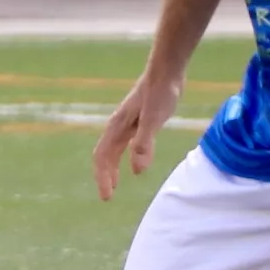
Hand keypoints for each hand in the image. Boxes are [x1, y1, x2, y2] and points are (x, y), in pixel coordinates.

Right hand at [92, 75, 179, 201]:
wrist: (167, 72)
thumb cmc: (161, 93)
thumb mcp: (154, 119)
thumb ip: (144, 143)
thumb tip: (137, 170)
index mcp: (117, 127)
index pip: (103, 157)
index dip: (103, 178)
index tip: (107, 197)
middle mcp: (118, 126)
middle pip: (105, 155)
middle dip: (104, 176)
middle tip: (107, 196)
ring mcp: (127, 123)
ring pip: (114, 150)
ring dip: (112, 168)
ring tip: (115, 184)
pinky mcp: (139, 121)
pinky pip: (125, 144)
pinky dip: (126, 158)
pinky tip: (136, 165)